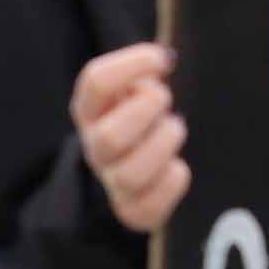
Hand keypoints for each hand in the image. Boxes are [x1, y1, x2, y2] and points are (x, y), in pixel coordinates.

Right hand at [74, 39, 186, 235]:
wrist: (148, 158)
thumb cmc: (148, 112)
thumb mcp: (141, 83)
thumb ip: (150, 67)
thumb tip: (167, 58)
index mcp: (91, 109)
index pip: (96, 82)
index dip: (134, 64)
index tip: (165, 59)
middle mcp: (96, 146)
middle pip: (107, 138)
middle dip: (146, 113)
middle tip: (165, 99)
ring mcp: (112, 180)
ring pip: (129, 175)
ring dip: (162, 146)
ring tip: (174, 129)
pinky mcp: (133, 210)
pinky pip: (146, 209)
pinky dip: (171, 183)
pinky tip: (177, 166)